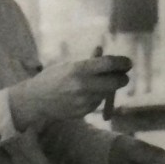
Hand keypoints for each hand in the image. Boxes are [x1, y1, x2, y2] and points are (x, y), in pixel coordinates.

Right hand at [8, 56, 130, 129]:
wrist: (36, 100)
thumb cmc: (54, 77)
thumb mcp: (70, 64)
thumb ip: (89, 60)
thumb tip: (104, 51)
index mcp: (79, 69)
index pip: (109, 64)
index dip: (122, 62)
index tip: (128, 63)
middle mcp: (83, 85)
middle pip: (116, 82)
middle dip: (122, 78)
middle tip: (123, 75)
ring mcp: (83, 101)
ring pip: (107, 93)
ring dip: (107, 88)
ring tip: (95, 83)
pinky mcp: (83, 112)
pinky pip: (98, 103)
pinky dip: (96, 97)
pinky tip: (84, 95)